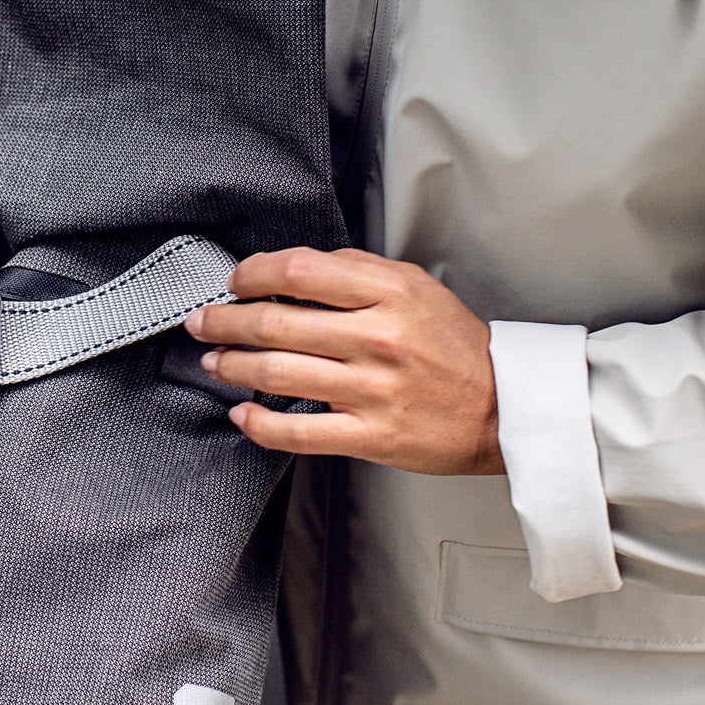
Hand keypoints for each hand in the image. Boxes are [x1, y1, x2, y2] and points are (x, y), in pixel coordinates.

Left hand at [184, 246, 501, 474]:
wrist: (503, 406)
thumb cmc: (453, 344)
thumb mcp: (413, 286)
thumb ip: (356, 270)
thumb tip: (292, 270)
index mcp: (388, 293)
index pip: (300, 271)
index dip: (253, 273)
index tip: (235, 281)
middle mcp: (377, 338)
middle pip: (276, 323)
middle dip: (225, 321)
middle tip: (201, 321)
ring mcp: (372, 389)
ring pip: (278, 374)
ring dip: (232, 365)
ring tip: (213, 360)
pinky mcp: (370, 435)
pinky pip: (299, 431)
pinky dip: (260, 424)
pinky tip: (241, 414)